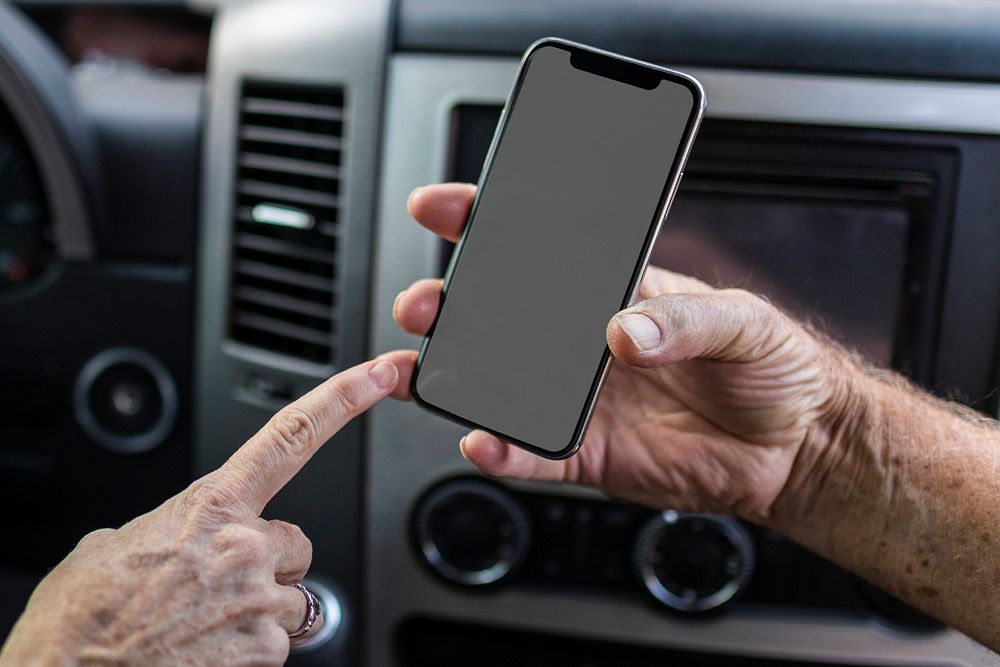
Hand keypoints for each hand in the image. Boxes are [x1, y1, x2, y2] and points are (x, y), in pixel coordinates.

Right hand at [0, 359, 398, 666]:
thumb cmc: (82, 620)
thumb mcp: (113, 547)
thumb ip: (169, 528)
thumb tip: (180, 538)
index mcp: (211, 506)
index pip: (292, 436)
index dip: (344, 398)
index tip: (383, 373)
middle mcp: (246, 547)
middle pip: (296, 544)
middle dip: (267, 564)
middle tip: (213, 587)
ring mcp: (260, 600)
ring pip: (291, 598)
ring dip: (258, 609)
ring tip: (202, 624)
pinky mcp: (265, 650)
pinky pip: (279, 642)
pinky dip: (249, 648)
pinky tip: (206, 651)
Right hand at [390, 183, 866, 527]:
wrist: (800, 449)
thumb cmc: (775, 368)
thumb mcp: (743, 322)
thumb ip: (686, 319)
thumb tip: (623, 330)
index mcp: (618, 292)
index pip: (544, 250)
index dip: (488, 224)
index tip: (443, 208)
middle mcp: (587, 343)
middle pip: (502, 319)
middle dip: (451, 304)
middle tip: (425, 302)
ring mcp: (584, 398)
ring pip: (500, 386)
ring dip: (454, 376)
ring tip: (421, 372)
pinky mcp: (590, 453)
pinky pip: (534, 453)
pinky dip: (502, 450)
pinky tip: (482, 442)